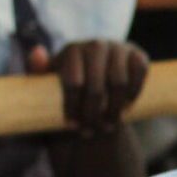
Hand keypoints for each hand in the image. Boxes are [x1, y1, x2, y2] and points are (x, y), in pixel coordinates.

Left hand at [27, 40, 148, 135]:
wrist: (98, 88)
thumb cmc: (68, 90)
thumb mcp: (47, 84)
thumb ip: (36, 71)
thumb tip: (37, 52)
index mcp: (71, 50)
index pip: (73, 82)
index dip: (73, 108)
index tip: (71, 126)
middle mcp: (95, 44)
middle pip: (96, 86)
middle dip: (93, 114)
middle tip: (90, 132)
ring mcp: (118, 48)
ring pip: (119, 83)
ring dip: (114, 109)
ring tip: (108, 125)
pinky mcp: (137, 54)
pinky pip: (139, 74)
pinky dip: (133, 93)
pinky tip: (125, 108)